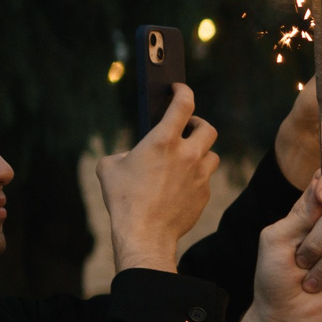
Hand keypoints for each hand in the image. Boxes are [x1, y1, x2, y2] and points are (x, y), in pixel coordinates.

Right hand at [96, 84, 219, 271]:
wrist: (145, 234)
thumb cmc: (123, 199)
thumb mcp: (110, 168)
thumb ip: (124, 153)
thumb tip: (132, 155)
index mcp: (163, 141)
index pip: (183, 104)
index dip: (183, 91)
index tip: (179, 88)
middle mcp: (188, 155)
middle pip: (208, 128)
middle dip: (197, 124)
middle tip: (186, 128)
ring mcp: (200, 175)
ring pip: (212, 155)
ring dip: (201, 152)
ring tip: (185, 157)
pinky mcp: (205, 194)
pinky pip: (205, 179)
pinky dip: (196, 176)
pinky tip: (180, 184)